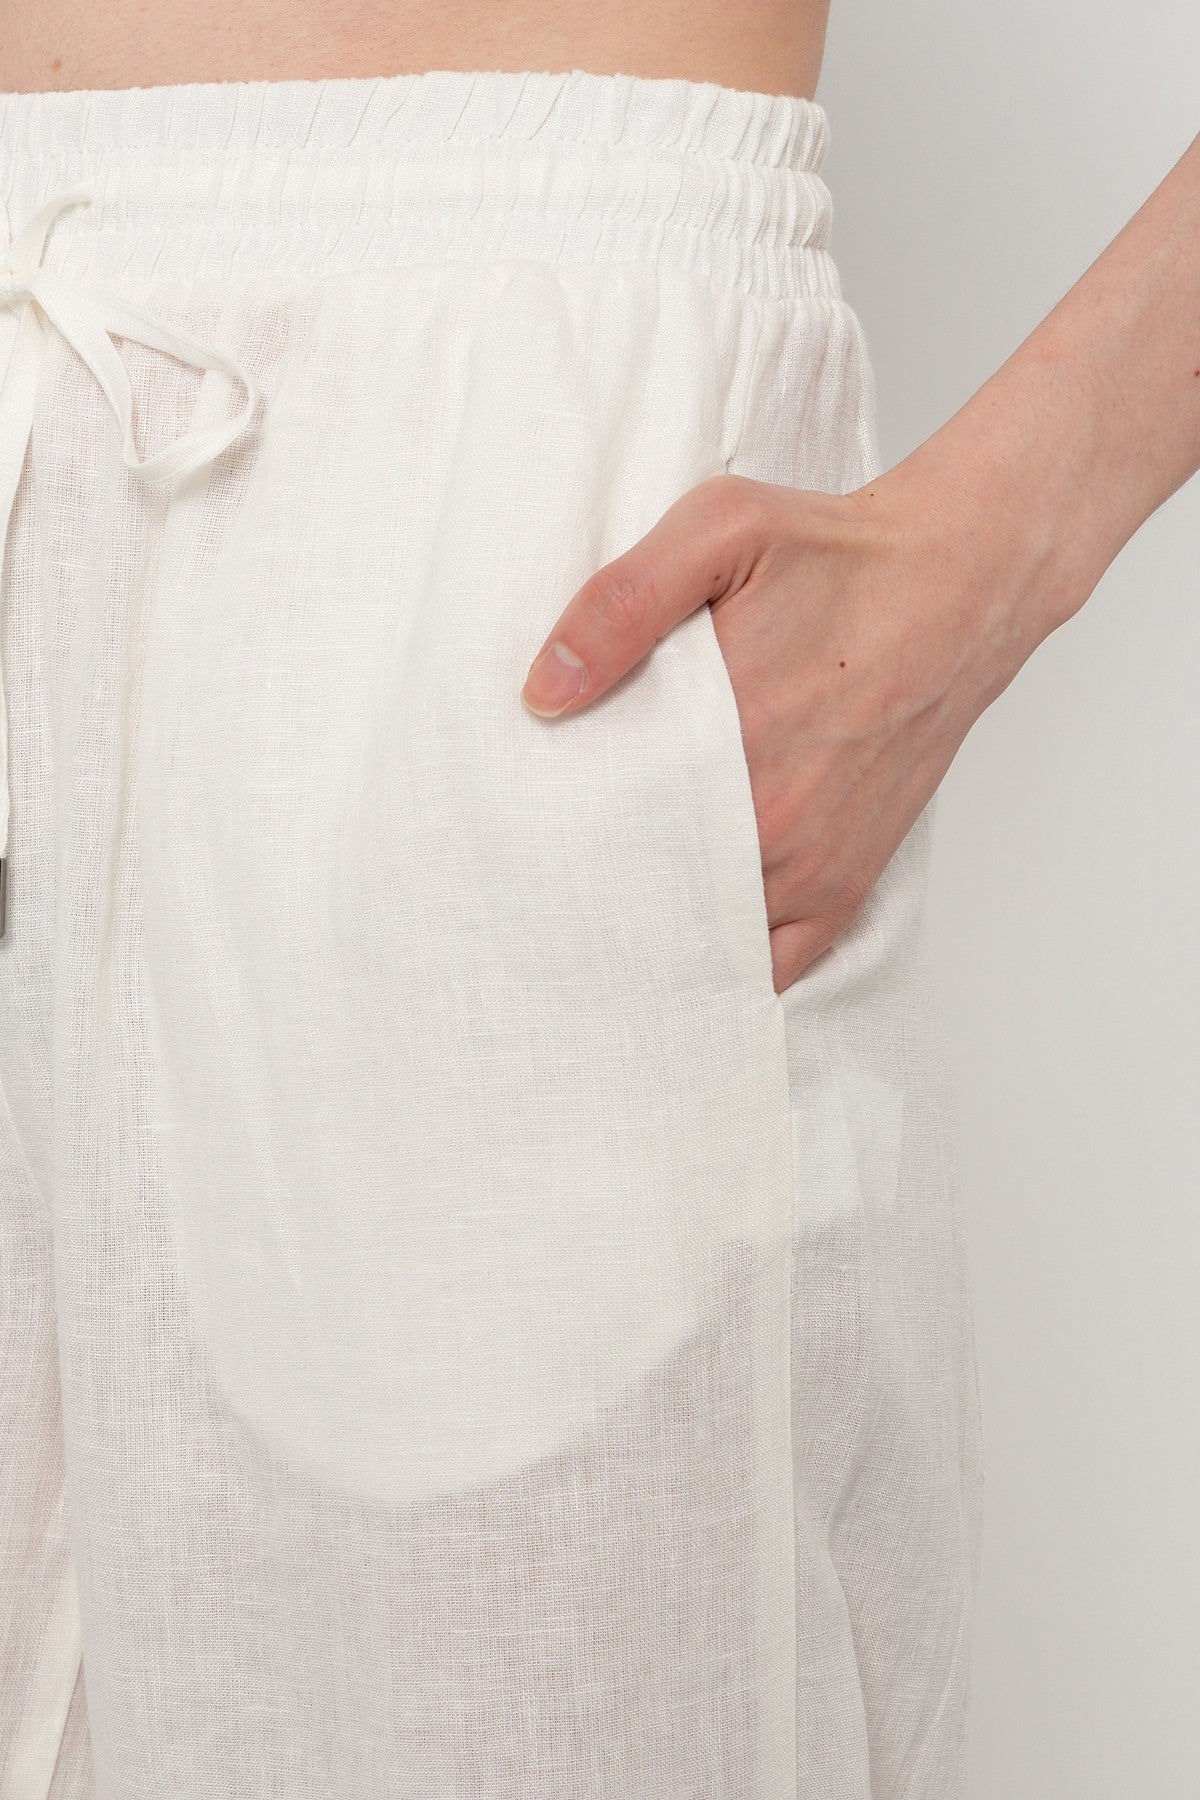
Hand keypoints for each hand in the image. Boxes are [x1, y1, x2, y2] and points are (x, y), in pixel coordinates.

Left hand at [521, 464, 1058, 993]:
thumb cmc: (840, 555)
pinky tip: (688, 959)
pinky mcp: (847, 880)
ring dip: (655, 938)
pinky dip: (732, 968)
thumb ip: (622, 603)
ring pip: (706, 939)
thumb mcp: (720, 532)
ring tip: (600, 929)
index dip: (554, 847)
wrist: (961, 583)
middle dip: (594, 899)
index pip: (605, 832)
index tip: (517, 847)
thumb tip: (543, 692)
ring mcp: (814, 863)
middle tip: (540, 895)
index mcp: (729, 740)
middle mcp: (773, 821)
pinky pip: (779, 964)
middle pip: (647, 896)